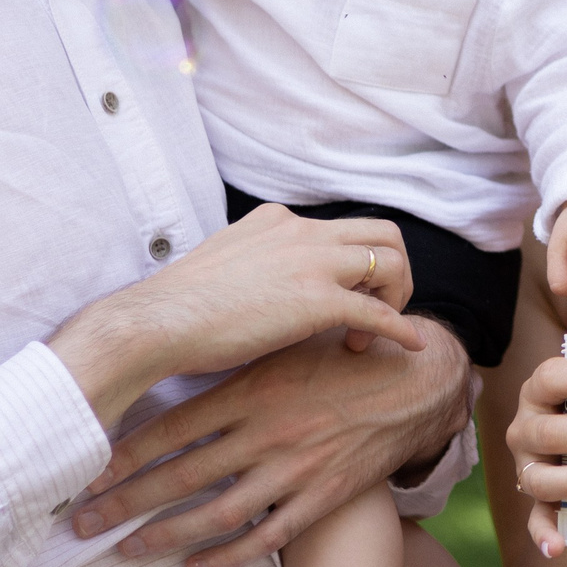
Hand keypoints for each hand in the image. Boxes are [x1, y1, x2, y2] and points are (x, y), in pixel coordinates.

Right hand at [47, 204, 416, 433]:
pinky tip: (410, 346)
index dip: (350, 264)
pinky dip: (400, 327)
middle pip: (381, 232)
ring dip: (397, 296)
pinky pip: (380, 311)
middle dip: (392, 269)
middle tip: (379, 307)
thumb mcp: (222, 266)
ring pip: (390, 261)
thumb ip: (252, 265)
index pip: (337, 228)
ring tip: (373, 333)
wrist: (156, 323)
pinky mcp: (318, 300)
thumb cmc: (176, 308)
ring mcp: (313, 262)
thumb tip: (257, 288)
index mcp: (277, 220)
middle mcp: (301, 231)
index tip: (342, 297)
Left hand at [71, 322, 470, 566]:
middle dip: (125, 501)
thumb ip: (236, 360)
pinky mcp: (319, 498)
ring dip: (164, 535)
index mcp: (252, 388)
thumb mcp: (286, 346)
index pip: (173, 426)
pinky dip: (226, 557)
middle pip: (181, 475)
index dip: (125, 452)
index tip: (86, 470)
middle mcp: (266, 432)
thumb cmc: (340, 359)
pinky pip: (265, 537)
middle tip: (81, 521)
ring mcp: (293, 470)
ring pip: (215, 513)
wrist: (413, 385)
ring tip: (126, 547)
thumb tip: (173, 358)